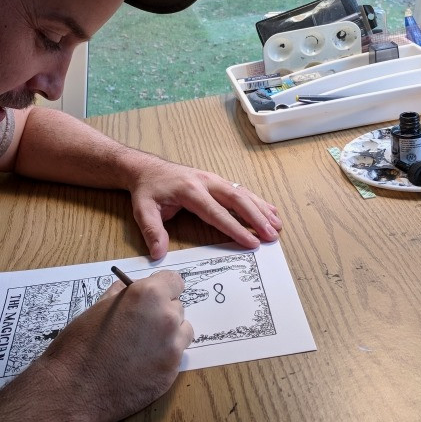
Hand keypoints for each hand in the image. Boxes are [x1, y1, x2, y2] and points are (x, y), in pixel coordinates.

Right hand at [33, 270, 192, 421]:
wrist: (75, 388)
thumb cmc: (80, 344)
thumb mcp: (98, 306)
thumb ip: (123, 293)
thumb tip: (133, 289)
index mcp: (148, 295)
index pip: (175, 281)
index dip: (163, 288)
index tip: (154, 297)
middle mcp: (167, 318)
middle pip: (177, 308)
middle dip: (161, 313)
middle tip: (139, 326)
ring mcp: (172, 348)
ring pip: (182, 332)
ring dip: (168, 335)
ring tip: (141, 347)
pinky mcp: (172, 373)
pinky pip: (175, 357)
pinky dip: (163, 358)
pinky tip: (140, 365)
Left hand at [128, 158, 281, 258]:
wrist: (146, 168)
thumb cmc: (146, 190)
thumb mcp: (142, 210)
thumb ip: (152, 231)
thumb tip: (158, 253)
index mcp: (190, 191)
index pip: (217, 213)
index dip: (235, 228)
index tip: (251, 242)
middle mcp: (206, 182)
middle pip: (236, 200)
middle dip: (256, 218)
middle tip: (271, 235)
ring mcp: (213, 179)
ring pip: (242, 193)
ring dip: (260, 209)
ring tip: (277, 225)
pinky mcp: (216, 181)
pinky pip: (239, 190)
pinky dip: (256, 201)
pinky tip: (269, 210)